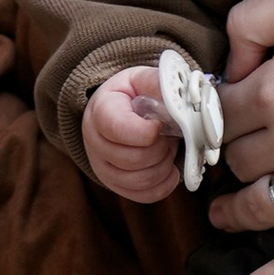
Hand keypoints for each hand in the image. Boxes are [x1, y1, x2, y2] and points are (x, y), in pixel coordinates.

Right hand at [83, 67, 180, 201]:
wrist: (117, 111)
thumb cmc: (131, 95)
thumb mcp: (141, 80)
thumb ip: (158, 84)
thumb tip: (178, 97)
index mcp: (100, 111)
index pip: (118, 129)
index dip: (147, 131)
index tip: (160, 124)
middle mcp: (95, 143)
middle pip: (133, 159)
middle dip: (161, 148)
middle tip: (167, 134)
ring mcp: (102, 167)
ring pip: (140, 180)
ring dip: (164, 165)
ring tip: (166, 148)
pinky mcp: (115, 184)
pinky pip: (144, 195)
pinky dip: (164, 184)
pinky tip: (170, 169)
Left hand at [206, 0, 273, 274]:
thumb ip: (251, 21)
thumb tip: (228, 66)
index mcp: (273, 89)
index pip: (218, 112)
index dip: (214, 110)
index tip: (215, 112)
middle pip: (236, 160)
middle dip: (227, 154)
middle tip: (228, 153)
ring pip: (257, 207)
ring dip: (231, 213)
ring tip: (221, 214)